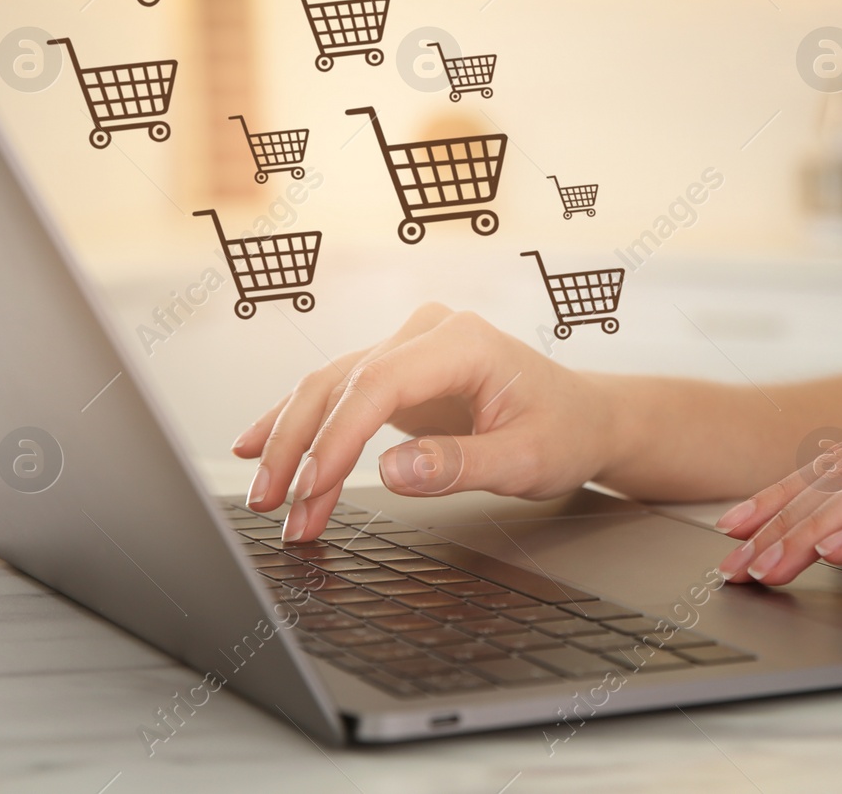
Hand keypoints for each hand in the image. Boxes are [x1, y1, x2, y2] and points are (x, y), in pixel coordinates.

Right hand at [232, 304, 615, 540]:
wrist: (584, 417)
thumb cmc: (564, 431)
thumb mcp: (526, 460)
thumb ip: (459, 465)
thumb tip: (391, 471)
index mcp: (464, 342)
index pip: (379, 384)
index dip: (338, 438)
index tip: (312, 488)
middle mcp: (428, 333)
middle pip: (341, 384)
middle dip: (302, 450)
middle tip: (277, 508)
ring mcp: (408, 348)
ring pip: (328, 389)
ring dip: (292, 445)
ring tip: (267, 499)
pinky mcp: (396, 373)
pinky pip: (336, 395)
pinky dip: (299, 425)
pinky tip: (257, 447)